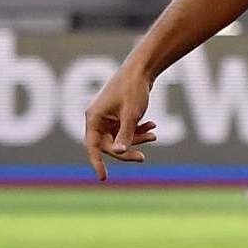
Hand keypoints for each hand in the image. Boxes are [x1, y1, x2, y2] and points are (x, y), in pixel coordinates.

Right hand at [83, 63, 159, 180]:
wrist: (142, 69)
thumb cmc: (133, 89)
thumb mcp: (131, 115)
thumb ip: (125, 135)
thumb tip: (119, 152)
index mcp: (94, 119)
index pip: (93, 147)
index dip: (97, 163)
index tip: (103, 178)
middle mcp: (98, 120)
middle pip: (109, 144)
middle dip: (127, 149)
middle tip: (142, 158)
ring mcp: (107, 117)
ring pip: (119, 137)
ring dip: (136, 138)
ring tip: (154, 135)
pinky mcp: (117, 115)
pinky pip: (125, 129)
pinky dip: (138, 130)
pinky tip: (152, 126)